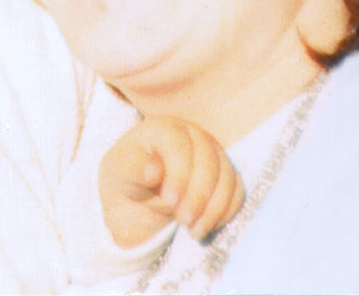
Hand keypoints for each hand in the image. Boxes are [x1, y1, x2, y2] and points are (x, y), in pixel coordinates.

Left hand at [99, 116, 243, 247]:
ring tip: (193, 231)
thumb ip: (135, 168)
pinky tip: (206, 227)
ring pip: (226, 175)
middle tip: (183, 221)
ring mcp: (212, 152)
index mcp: (164, 128)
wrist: (139, 195)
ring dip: (213, 208)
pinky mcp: (223, 173)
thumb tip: (154, 169)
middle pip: (209, 160)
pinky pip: (236, 190)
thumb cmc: (128, 178)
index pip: (180, 146)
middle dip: (198, 195)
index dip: (179, 174)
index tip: (170, 202)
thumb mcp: (122, 173)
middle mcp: (192, 134)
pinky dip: (225, 211)